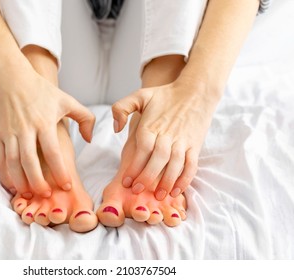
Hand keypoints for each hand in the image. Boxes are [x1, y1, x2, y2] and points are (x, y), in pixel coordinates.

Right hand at [0, 55, 94, 197]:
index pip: (53, 152)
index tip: (67, 185)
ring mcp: (9, 133)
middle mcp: (25, 129)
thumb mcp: (67, 100)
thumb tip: (89, 139)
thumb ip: (84, 118)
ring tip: (29, 194)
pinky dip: (4, 174)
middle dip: (38, 182)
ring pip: (13, 163)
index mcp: (44, 122)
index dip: (60, 171)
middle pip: (30, 162)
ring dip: (20, 181)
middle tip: (47, 194)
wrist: (10, 78)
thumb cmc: (40, 90)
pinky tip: (11, 184)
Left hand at [112, 79, 218, 199]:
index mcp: (152, 125)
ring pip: (175, 165)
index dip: (134, 167)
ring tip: (157, 196)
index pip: (142, 149)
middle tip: (137, 191)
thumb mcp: (140, 95)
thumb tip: (116, 129)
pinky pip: (191, 165)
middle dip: (147, 177)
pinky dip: (185, 179)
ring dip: (167, 182)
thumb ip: (121, 108)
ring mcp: (183, 141)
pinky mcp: (195, 145)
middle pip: (158, 159)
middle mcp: (168, 135)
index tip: (126, 181)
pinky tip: (177, 190)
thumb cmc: (165, 95)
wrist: (196, 91)